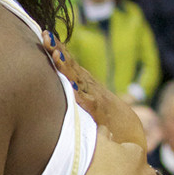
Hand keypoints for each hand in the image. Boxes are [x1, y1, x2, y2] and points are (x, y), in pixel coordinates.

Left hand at [43, 31, 145, 149]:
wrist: (129, 140)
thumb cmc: (100, 123)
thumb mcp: (81, 104)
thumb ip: (69, 94)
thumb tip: (51, 85)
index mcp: (83, 85)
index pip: (69, 64)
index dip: (57, 50)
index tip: (45, 34)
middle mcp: (90, 88)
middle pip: (72, 67)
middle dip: (59, 51)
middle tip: (46, 36)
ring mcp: (97, 100)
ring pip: (80, 81)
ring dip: (68, 68)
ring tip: (56, 56)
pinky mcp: (103, 115)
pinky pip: (91, 105)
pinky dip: (82, 96)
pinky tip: (73, 89)